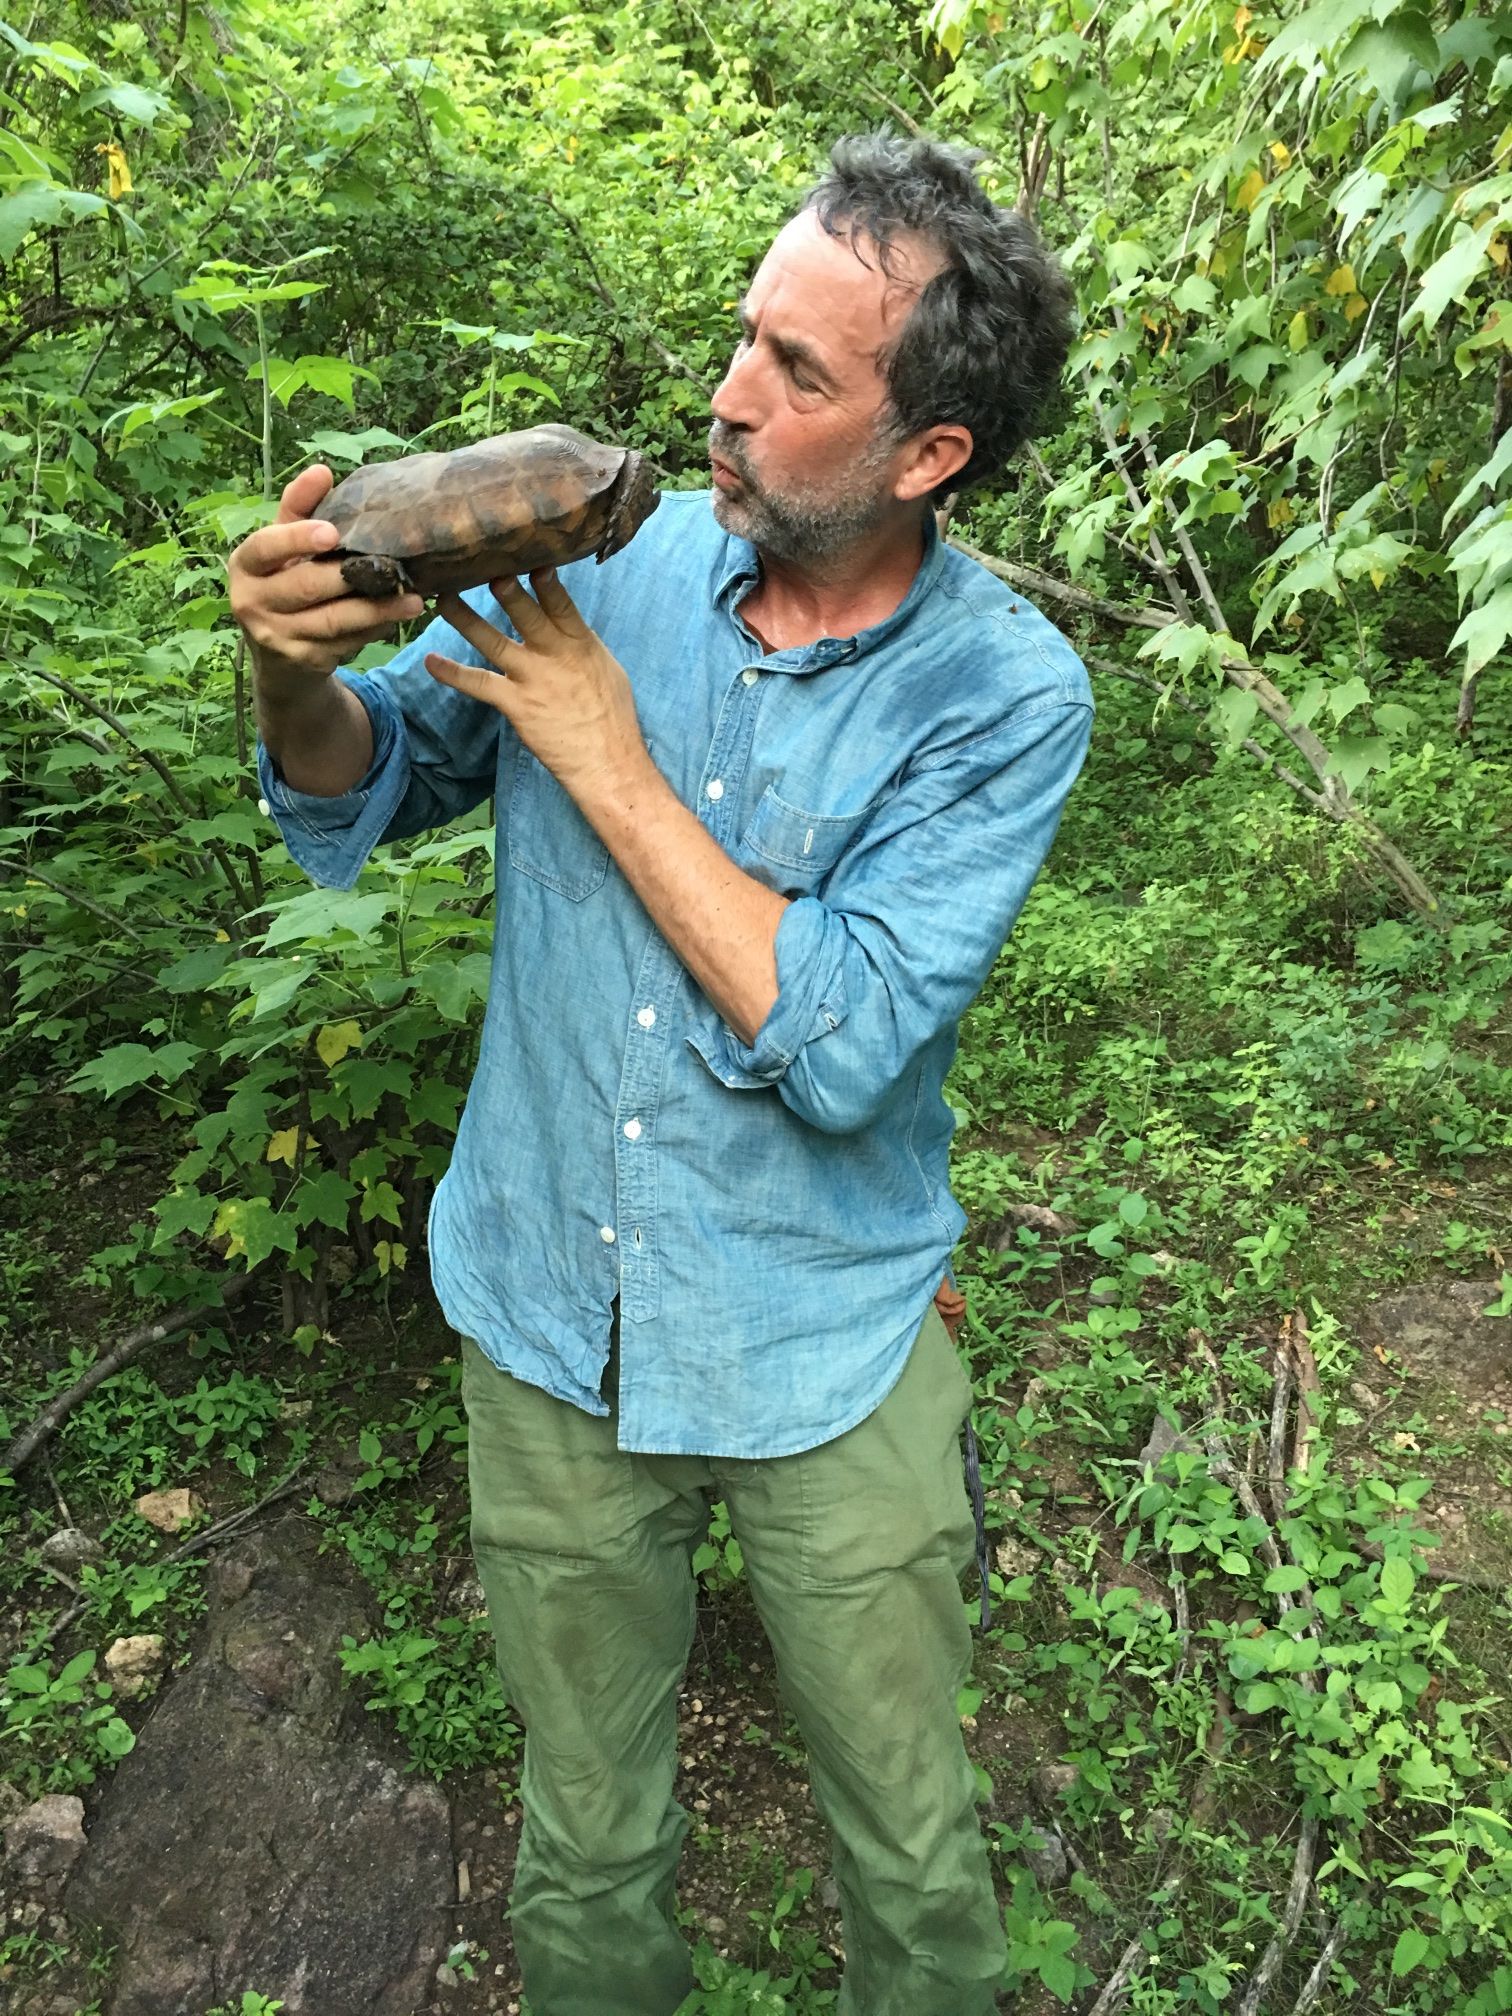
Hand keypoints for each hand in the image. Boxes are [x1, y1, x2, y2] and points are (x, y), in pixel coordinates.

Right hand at [228, 465, 423, 684]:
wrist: (279, 656)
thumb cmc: (285, 582)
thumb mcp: (285, 545)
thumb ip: (299, 509)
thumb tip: (322, 470)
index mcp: (245, 564)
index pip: (265, 547)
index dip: (297, 539)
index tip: (332, 531)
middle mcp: (252, 601)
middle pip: (305, 586)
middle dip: (350, 576)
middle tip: (392, 565)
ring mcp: (276, 636)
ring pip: (332, 621)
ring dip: (376, 610)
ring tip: (412, 600)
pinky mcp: (303, 660)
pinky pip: (344, 643)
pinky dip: (373, 630)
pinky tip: (397, 617)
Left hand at [427, 570, 649, 802]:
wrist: (608, 762)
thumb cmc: (613, 717)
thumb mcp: (607, 670)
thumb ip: (581, 644)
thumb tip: (565, 626)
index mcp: (581, 643)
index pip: (561, 603)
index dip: (544, 580)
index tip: (529, 557)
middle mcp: (555, 656)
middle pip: (525, 614)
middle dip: (505, 589)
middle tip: (481, 565)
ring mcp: (533, 680)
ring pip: (493, 642)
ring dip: (466, 619)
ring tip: (442, 598)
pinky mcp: (516, 706)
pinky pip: (479, 685)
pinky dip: (453, 674)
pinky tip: (431, 661)